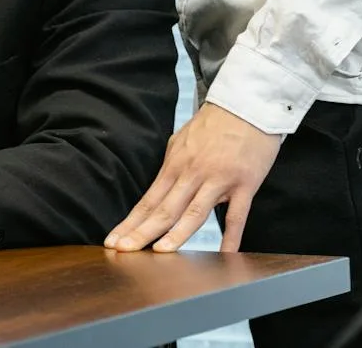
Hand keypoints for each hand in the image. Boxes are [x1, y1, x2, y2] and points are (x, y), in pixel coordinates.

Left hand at [106, 102, 283, 252]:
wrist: (247, 105)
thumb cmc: (213, 125)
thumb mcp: (182, 141)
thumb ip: (172, 167)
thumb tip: (159, 188)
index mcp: (174, 164)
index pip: (148, 200)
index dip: (131, 223)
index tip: (114, 241)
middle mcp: (192, 173)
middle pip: (164, 209)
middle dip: (142, 232)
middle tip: (122, 251)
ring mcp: (218, 180)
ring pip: (194, 213)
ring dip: (176, 235)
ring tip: (159, 253)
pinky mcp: (244, 184)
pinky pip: (237, 216)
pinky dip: (230, 237)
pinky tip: (224, 255)